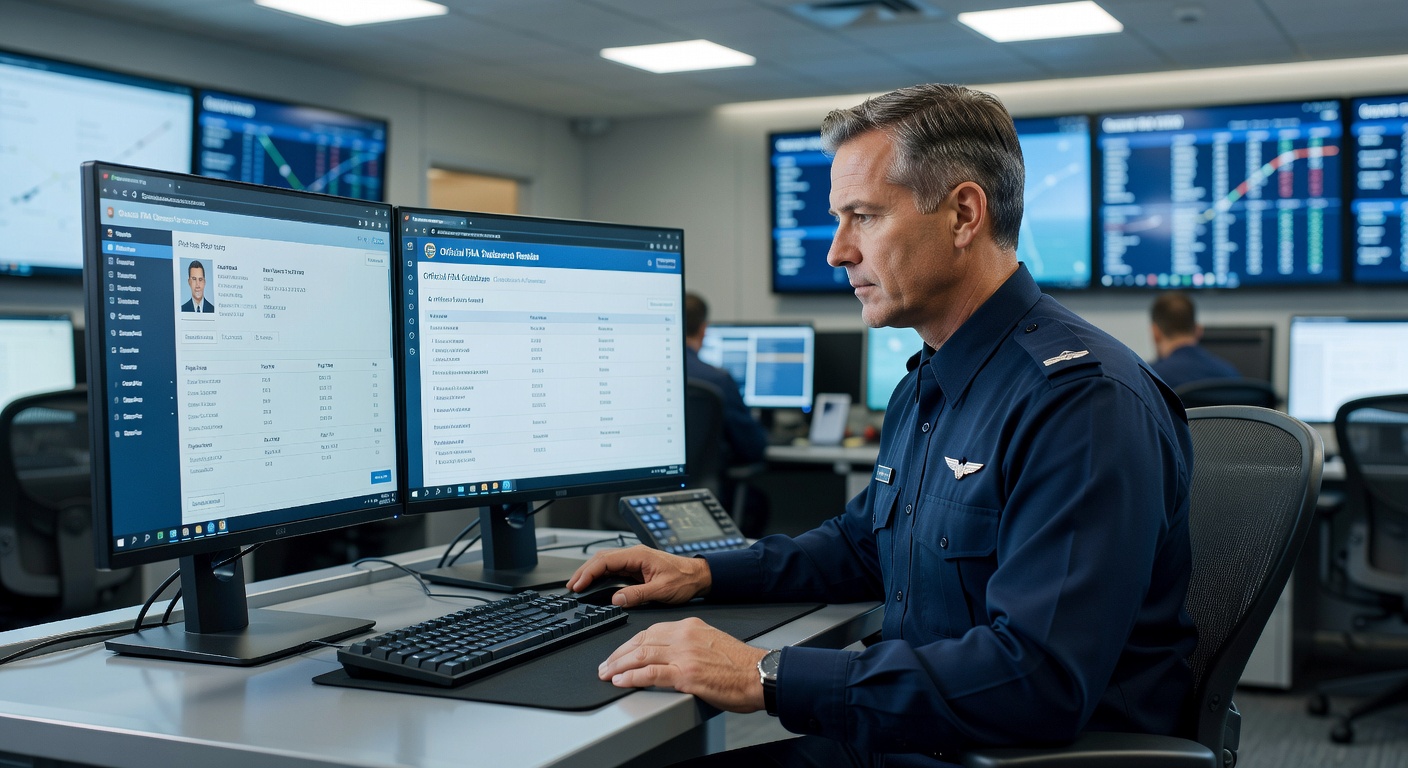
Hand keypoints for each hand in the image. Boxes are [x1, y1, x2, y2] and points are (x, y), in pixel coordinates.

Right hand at [567, 545, 710, 607]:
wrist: (699, 576)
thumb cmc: (685, 579)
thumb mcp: (662, 590)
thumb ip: (638, 595)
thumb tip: (617, 599)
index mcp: (638, 555)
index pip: (606, 561)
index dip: (589, 572)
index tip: (578, 585)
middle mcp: (634, 555)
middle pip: (601, 559)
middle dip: (584, 572)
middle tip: (571, 587)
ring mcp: (634, 561)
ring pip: (605, 563)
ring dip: (590, 573)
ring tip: (577, 586)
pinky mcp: (636, 568)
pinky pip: (613, 570)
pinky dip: (600, 576)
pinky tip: (593, 584)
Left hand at [598, 617, 767, 712]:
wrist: (760, 674)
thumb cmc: (741, 665)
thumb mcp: (712, 642)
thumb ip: (690, 644)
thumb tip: (670, 656)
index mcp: (691, 626)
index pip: (651, 631)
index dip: (630, 643)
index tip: (620, 652)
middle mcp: (685, 636)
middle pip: (641, 641)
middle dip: (619, 654)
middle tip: (606, 664)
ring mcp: (684, 654)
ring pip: (641, 655)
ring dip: (619, 665)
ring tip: (607, 673)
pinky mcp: (686, 674)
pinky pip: (650, 674)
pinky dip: (632, 677)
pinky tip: (621, 681)